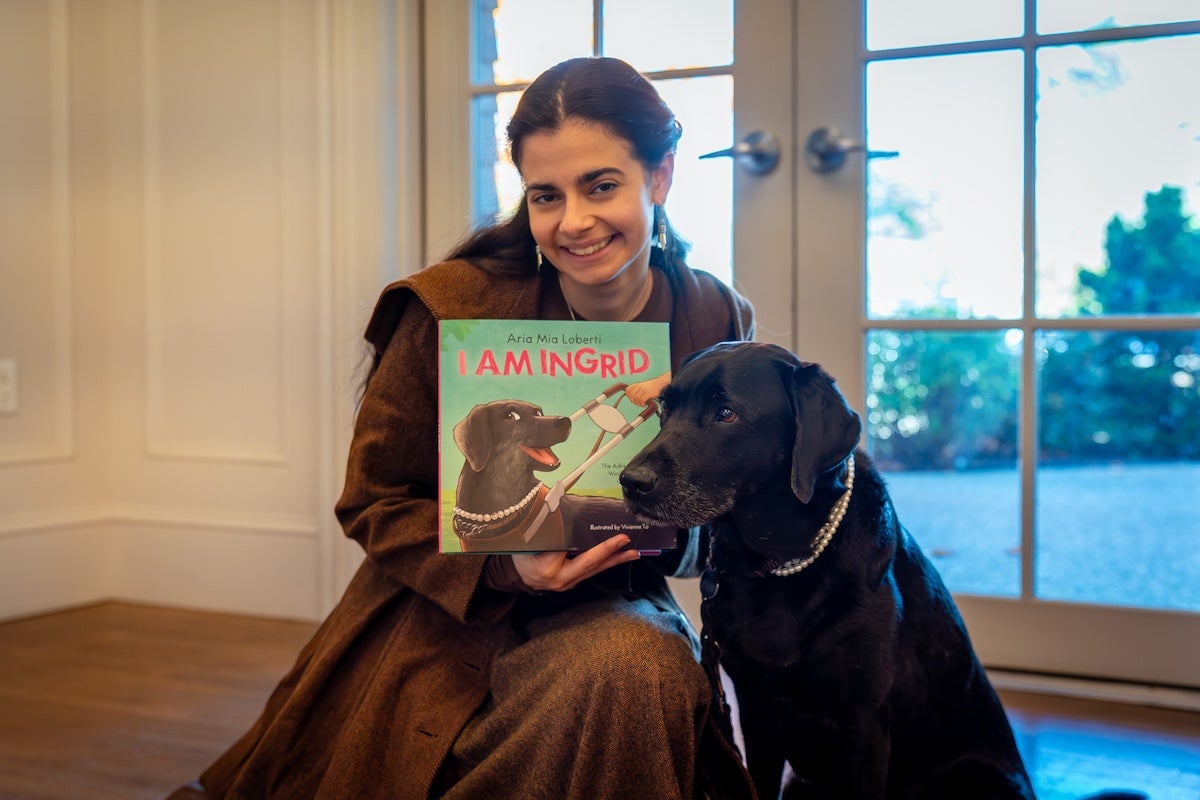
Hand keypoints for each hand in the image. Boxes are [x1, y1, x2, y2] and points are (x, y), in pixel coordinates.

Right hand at [512, 534, 639, 592]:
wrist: (516, 574)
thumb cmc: (521, 553)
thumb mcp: (528, 538)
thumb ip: (545, 525)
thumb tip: (559, 501)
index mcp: (547, 566)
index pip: (571, 549)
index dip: (588, 540)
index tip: (604, 529)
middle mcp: (560, 579)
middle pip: (589, 564)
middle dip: (610, 552)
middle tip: (626, 541)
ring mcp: (567, 583)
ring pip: (594, 570)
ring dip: (614, 560)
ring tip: (632, 553)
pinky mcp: (573, 581)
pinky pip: (591, 571)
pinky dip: (605, 562)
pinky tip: (618, 556)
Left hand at [624, 371, 669, 406]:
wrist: (659, 383)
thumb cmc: (651, 386)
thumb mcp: (642, 385)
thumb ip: (636, 389)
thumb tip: (629, 396)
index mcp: (636, 384)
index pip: (627, 390)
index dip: (628, 395)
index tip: (632, 399)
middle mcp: (639, 386)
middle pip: (631, 395)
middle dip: (633, 401)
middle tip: (637, 403)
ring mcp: (643, 390)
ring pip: (636, 399)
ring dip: (638, 403)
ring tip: (642, 404)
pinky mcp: (648, 393)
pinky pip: (642, 400)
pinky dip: (642, 404)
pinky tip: (644, 404)